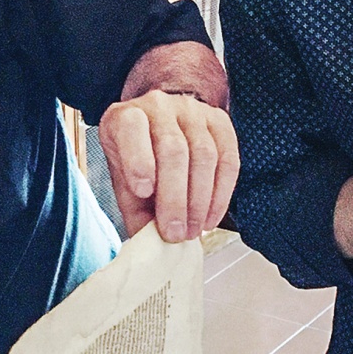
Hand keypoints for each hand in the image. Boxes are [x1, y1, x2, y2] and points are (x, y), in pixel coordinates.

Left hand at [98, 90, 238, 240]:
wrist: (160, 128)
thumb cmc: (138, 158)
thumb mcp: (124, 182)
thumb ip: (134, 210)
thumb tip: (150, 246)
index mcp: (127, 117)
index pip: (132, 130)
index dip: (139, 160)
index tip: (143, 191)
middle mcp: (160, 107)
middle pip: (174, 151)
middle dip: (176, 198)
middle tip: (176, 232)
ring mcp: (193, 111)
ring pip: (204, 154)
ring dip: (201, 200)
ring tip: (194, 230)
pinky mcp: (220, 121)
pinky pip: (228, 158)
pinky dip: (222, 194)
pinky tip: (211, 217)